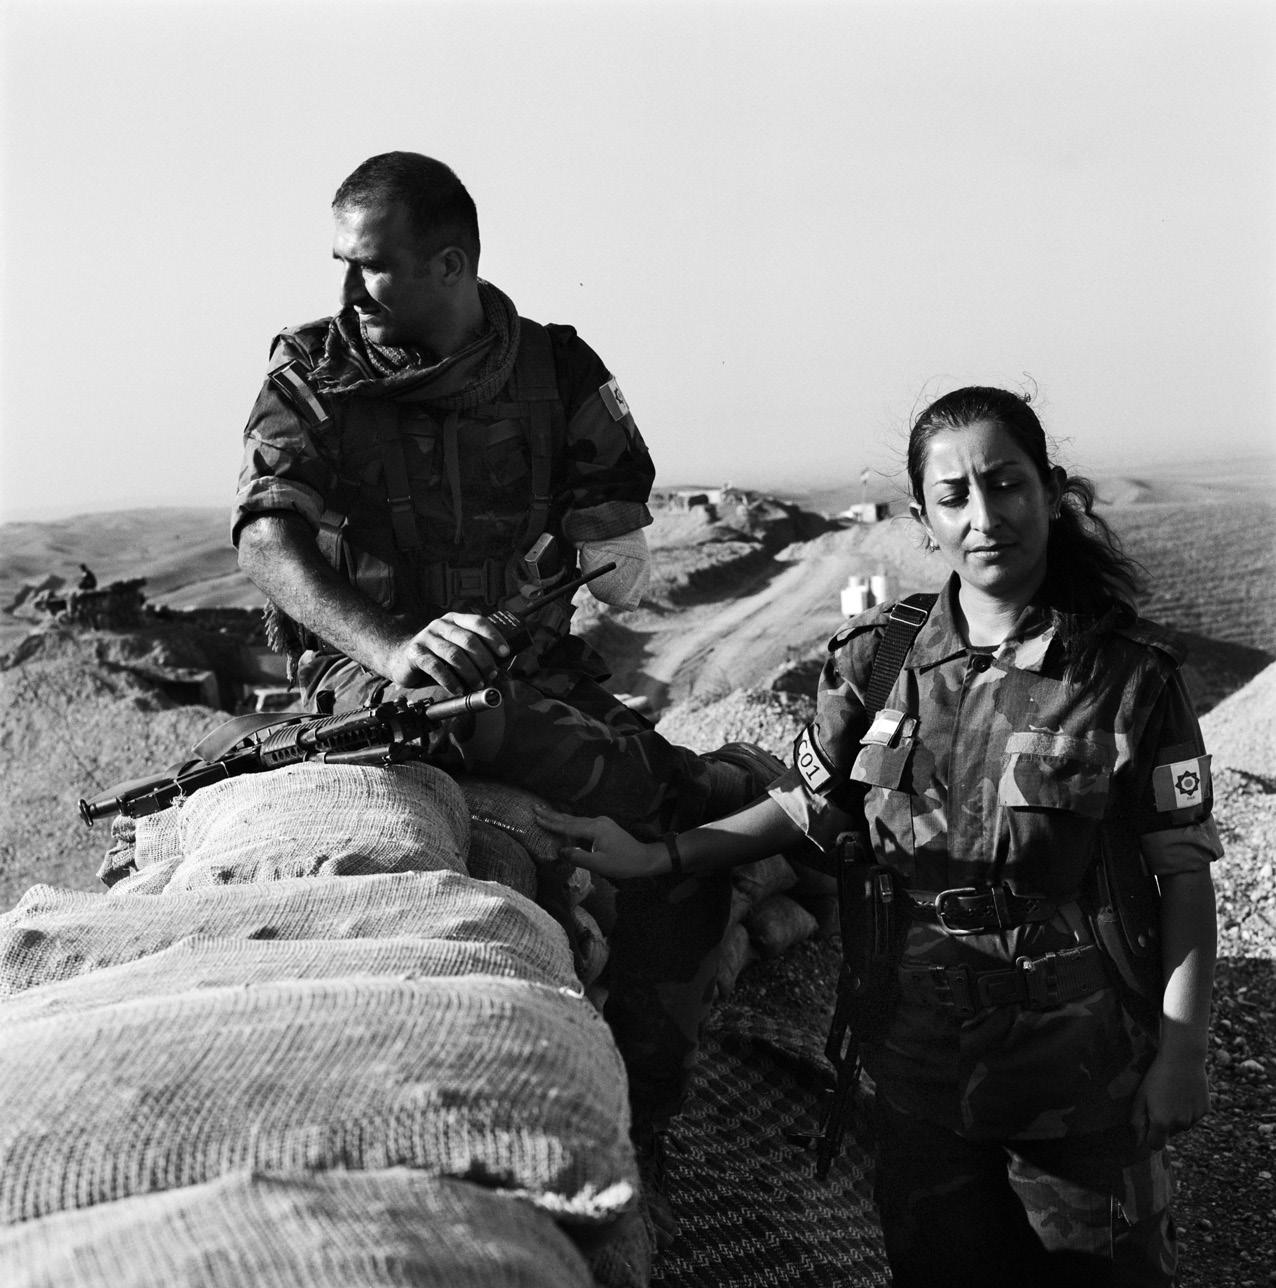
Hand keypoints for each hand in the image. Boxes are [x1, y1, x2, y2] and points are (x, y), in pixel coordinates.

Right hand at [382, 613, 510, 692]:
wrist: (401, 658)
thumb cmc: (436, 656)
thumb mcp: (456, 648)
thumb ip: (474, 654)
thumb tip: (499, 670)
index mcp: (455, 620)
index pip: (478, 622)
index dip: (494, 636)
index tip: (505, 653)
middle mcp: (441, 625)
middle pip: (468, 640)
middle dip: (484, 660)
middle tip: (492, 675)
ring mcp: (427, 637)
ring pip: (454, 654)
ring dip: (470, 672)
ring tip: (478, 685)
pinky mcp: (415, 653)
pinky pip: (435, 667)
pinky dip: (450, 681)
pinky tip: (458, 690)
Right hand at [533, 805, 666, 879]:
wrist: (644, 858)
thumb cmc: (623, 863)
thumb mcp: (599, 864)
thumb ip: (578, 857)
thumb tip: (560, 851)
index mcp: (596, 829)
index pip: (568, 827)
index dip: (551, 824)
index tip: (536, 818)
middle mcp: (598, 821)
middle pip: (570, 819)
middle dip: (552, 815)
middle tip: (535, 808)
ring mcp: (602, 822)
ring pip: (576, 819)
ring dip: (560, 817)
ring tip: (545, 812)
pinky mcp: (604, 826)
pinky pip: (583, 823)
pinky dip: (570, 822)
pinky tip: (564, 821)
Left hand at [1130, 1048, 1209, 1150]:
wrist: (1182, 1058)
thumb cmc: (1156, 1076)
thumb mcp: (1141, 1095)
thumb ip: (1137, 1120)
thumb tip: (1138, 1140)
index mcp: (1162, 1122)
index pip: (1155, 1144)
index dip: (1150, 1136)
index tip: (1148, 1126)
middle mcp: (1180, 1124)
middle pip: (1169, 1133)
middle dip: (1164, 1123)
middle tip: (1160, 1100)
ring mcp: (1194, 1118)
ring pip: (1183, 1124)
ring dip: (1177, 1116)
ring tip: (1172, 1094)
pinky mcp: (1205, 1110)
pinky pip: (1194, 1115)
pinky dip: (1189, 1108)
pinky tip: (1184, 1091)